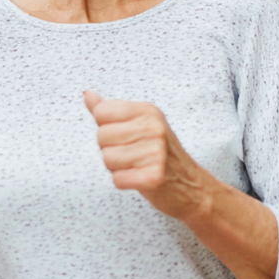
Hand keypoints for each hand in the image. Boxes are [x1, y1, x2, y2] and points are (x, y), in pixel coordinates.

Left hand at [85, 91, 207, 219]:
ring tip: (137, 165)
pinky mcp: (153, 177)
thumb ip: (111, 110)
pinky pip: (117, 179)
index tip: (125, 134)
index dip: (107, 127)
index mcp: (149, 111)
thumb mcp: (140, 124)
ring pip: (107, 159)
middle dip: (111, 149)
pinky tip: (140, 177)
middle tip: (133, 153)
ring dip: (117, 167)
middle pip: (101, 136)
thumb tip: (88, 95)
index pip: (102, 112)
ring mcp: (155, 152)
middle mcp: (153, 128)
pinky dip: (125, 182)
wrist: (190, 184)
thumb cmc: (160, 153)